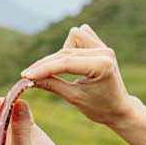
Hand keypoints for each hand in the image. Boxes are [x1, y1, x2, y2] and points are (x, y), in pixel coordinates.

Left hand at [0, 91, 76, 144]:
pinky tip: (28, 92)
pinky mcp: (29, 128)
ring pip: (9, 109)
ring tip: (21, 89)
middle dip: (0, 101)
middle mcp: (0, 137)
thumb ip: (20, 130)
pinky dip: (24, 101)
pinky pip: (23, 110)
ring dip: (13, 98)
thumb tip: (18, 103)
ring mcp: (14, 131)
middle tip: (11, 94)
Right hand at [19, 25, 136, 126]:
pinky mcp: (101, 45)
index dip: (44, 68)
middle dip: (47, 64)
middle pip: (66, 51)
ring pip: (73, 37)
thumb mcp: (74, 98)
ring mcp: (104, 46)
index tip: (26, 76)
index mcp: (102, 65)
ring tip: (58, 71)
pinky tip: (69, 61)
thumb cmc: (100, 108)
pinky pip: (81, 35)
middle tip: (30, 77)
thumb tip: (29, 80)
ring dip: (61, 52)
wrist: (119, 109)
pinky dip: (71, 45)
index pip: (66, 62)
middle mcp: (104, 51)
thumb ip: (52, 85)